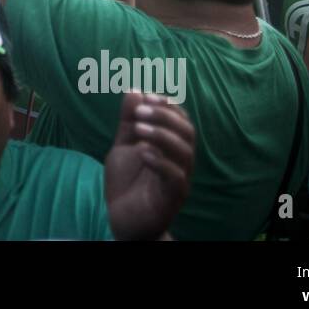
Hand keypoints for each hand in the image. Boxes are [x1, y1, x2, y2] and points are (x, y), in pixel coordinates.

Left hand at [103, 92, 193, 240]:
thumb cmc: (126, 183)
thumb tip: (134, 90)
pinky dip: (160, 161)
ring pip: (185, 152)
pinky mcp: (172, 198)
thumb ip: (128, 122)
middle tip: (140, 112)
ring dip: (162, 135)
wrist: (121, 219)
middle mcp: (180, 162)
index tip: (147, 97)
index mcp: (171, 147)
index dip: (167, 106)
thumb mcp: (123, 146)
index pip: (181, 120)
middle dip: (165, 116)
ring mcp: (179, 180)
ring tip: (139, 128)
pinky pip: (176, 177)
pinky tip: (142, 152)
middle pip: (187, 132)